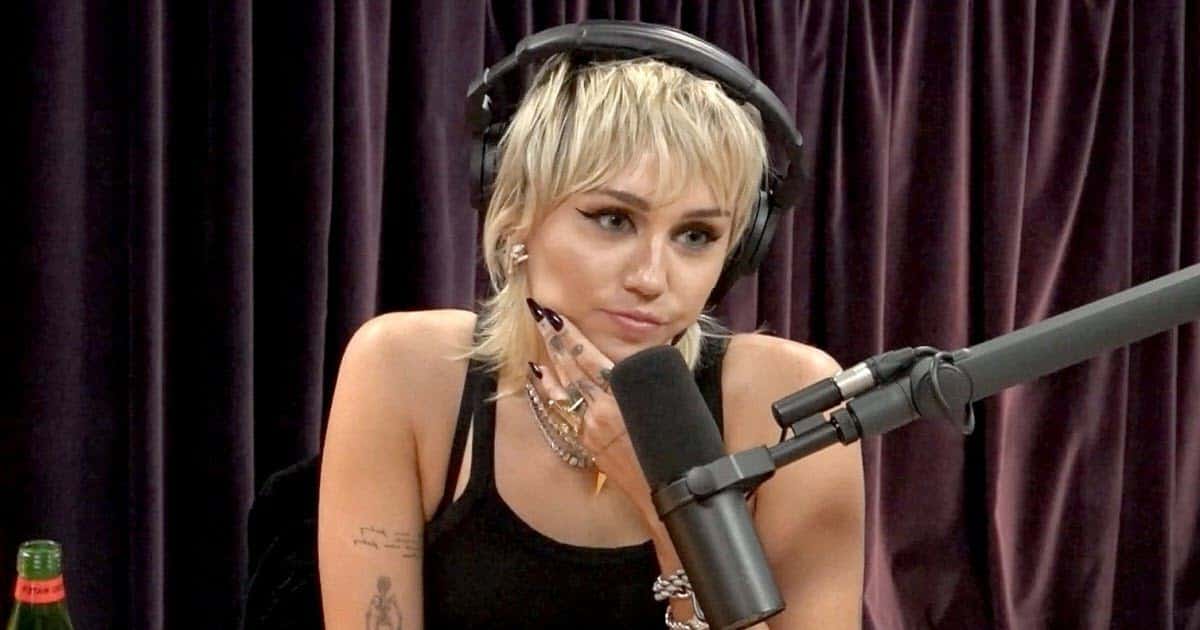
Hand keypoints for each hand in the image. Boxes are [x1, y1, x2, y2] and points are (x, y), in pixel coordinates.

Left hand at [525, 298, 658, 524]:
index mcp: (623, 396)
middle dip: (554, 339)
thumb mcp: (670, 402)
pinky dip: (550, 391)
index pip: (589, 357)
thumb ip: (647, 379)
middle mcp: (600, 410)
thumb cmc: (679, 446)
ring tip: (537, 338)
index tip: (556, 314)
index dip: (571, 334)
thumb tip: (637, 358)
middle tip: (539, 313)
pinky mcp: (587, 444)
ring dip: (549, 362)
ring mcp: (589, 428)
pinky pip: (562, 411)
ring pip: (563, 388)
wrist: (668, 492)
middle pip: (571, 367)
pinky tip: (540, 377)